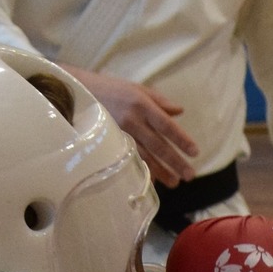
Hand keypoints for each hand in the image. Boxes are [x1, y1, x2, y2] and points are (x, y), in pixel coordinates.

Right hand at [62, 65, 197, 185]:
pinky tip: (152, 180)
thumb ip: (159, 101)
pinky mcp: (109, 143)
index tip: (195, 152)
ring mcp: (119, 133)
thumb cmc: (111, 90)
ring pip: (144, 156)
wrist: (77, 92)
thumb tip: (180, 112)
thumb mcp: (136, 88)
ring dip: (161, 171)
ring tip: (174, 183)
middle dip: (175, 162)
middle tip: (189, 176)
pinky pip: (128, 160)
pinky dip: (140, 171)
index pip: (166, 125)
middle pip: (158, 145)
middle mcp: (132, 120)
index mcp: (141, 104)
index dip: (181, 140)